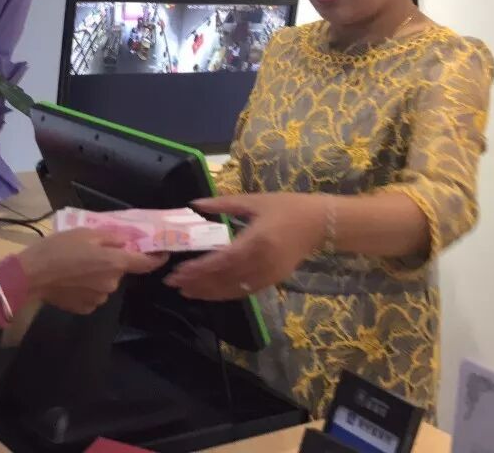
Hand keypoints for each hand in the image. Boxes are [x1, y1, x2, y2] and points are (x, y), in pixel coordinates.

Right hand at [17, 228, 167, 313]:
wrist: (31, 275)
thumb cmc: (58, 248)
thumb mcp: (85, 233)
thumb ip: (111, 237)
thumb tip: (127, 241)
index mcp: (115, 263)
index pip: (146, 264)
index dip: (157, 258)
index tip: (161, 253)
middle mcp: (112, 283)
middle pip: (120, 271)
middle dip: (111, 262)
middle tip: (91, 253)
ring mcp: (99, 299)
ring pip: (105, 284)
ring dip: (98, 276)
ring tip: (76, 267)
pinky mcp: (85, 308)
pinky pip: (93, 295)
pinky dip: (87, 288)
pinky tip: (71, 281)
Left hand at [164, 193, 323, 300]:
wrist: (321, 224)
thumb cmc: (287, 207)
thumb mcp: (254, 200)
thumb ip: (222, 203)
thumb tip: (194, 204)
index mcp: (256, 241)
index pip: (221, 261)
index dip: (198, 269)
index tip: (178, 271)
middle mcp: (261, 263)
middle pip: (224, 279)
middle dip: (197, 283)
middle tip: (173, 284)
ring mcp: (268, 275)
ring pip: (233, 289)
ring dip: (208, 292)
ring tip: (186, 292)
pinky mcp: (273, 281)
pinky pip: (244, 291)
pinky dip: (225, 293)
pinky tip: (210, 292)